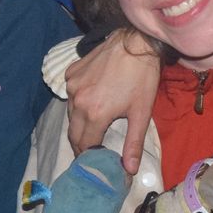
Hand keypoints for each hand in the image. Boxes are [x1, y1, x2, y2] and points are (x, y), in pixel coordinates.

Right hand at [65, 28, 161, 172]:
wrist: (136, 42)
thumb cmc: (142, 78)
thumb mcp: (141, 113)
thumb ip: (133, 144)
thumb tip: (129, 171)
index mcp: (94, 114)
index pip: (84, 145)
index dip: (90, 156)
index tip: (97, 161)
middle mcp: (77, 101)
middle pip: (73, 133)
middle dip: (82, 144)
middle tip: (93, 150)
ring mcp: (71, 85)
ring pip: (70, 113)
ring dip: (80, 123)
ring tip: (93, 126)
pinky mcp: (71, 72)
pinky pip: (70, 94)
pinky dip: (78, 101)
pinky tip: (92, 99)